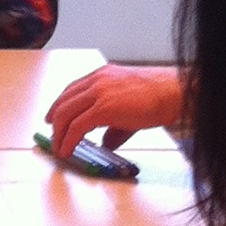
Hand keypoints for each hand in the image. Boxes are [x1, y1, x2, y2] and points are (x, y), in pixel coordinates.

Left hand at [45, 65, 184, 161]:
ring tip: (59, 147)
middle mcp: (97, 81)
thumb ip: (114, 125)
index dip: (59, 105)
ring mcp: (98, 92)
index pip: (71, 90)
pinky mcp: (102, 108)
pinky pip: (76, 127)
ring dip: (58, 134)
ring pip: (65, 114)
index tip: (53, 117)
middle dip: (54, 122)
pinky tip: (67, 150)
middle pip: (63, 101)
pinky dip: (67, 140)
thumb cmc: (158, 96)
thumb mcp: (129, 107)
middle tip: (53, 137)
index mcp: (102, 75)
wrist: (172, 93)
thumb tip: (106, 142)